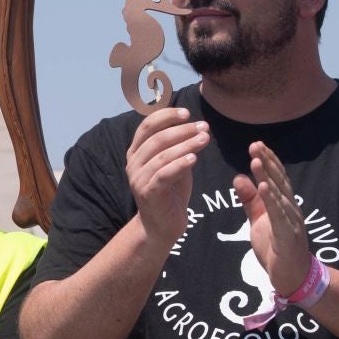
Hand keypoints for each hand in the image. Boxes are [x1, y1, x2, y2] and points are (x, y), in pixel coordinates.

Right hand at [126, 107, 209, 245]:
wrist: (162, 225)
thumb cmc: (170, 192)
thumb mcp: (174, 164)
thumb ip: (178, 147)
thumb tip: (195, 126)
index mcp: (136, 152)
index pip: (147, 126)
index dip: (166, 116)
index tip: (187, 113)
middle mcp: (133, 163)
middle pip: (156, 139)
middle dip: (182, 130)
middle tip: (203, 126)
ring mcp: (138, 179)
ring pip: (162, 155)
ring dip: (186, 144)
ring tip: (205, 139)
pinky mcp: (148, 193)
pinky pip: (164, 174)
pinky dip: (180, 164)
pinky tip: (194, 158)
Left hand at [230, 141, 311, 297]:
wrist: (292, 277)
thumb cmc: (277, 248)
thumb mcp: (259, 220)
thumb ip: (251, 200)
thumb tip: (239, 177)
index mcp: (284, 204)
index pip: (276, 178)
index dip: (267, 161)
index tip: (256, 145)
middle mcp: (291, 209)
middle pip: (279, 182)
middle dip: (267, 163)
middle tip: (255, 145)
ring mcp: (292, 222)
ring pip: (280, 195)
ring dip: (268, 177)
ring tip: (256, 161)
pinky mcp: (288, 236)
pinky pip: (279, 216)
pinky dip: (272, 201)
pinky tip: (264, 188)